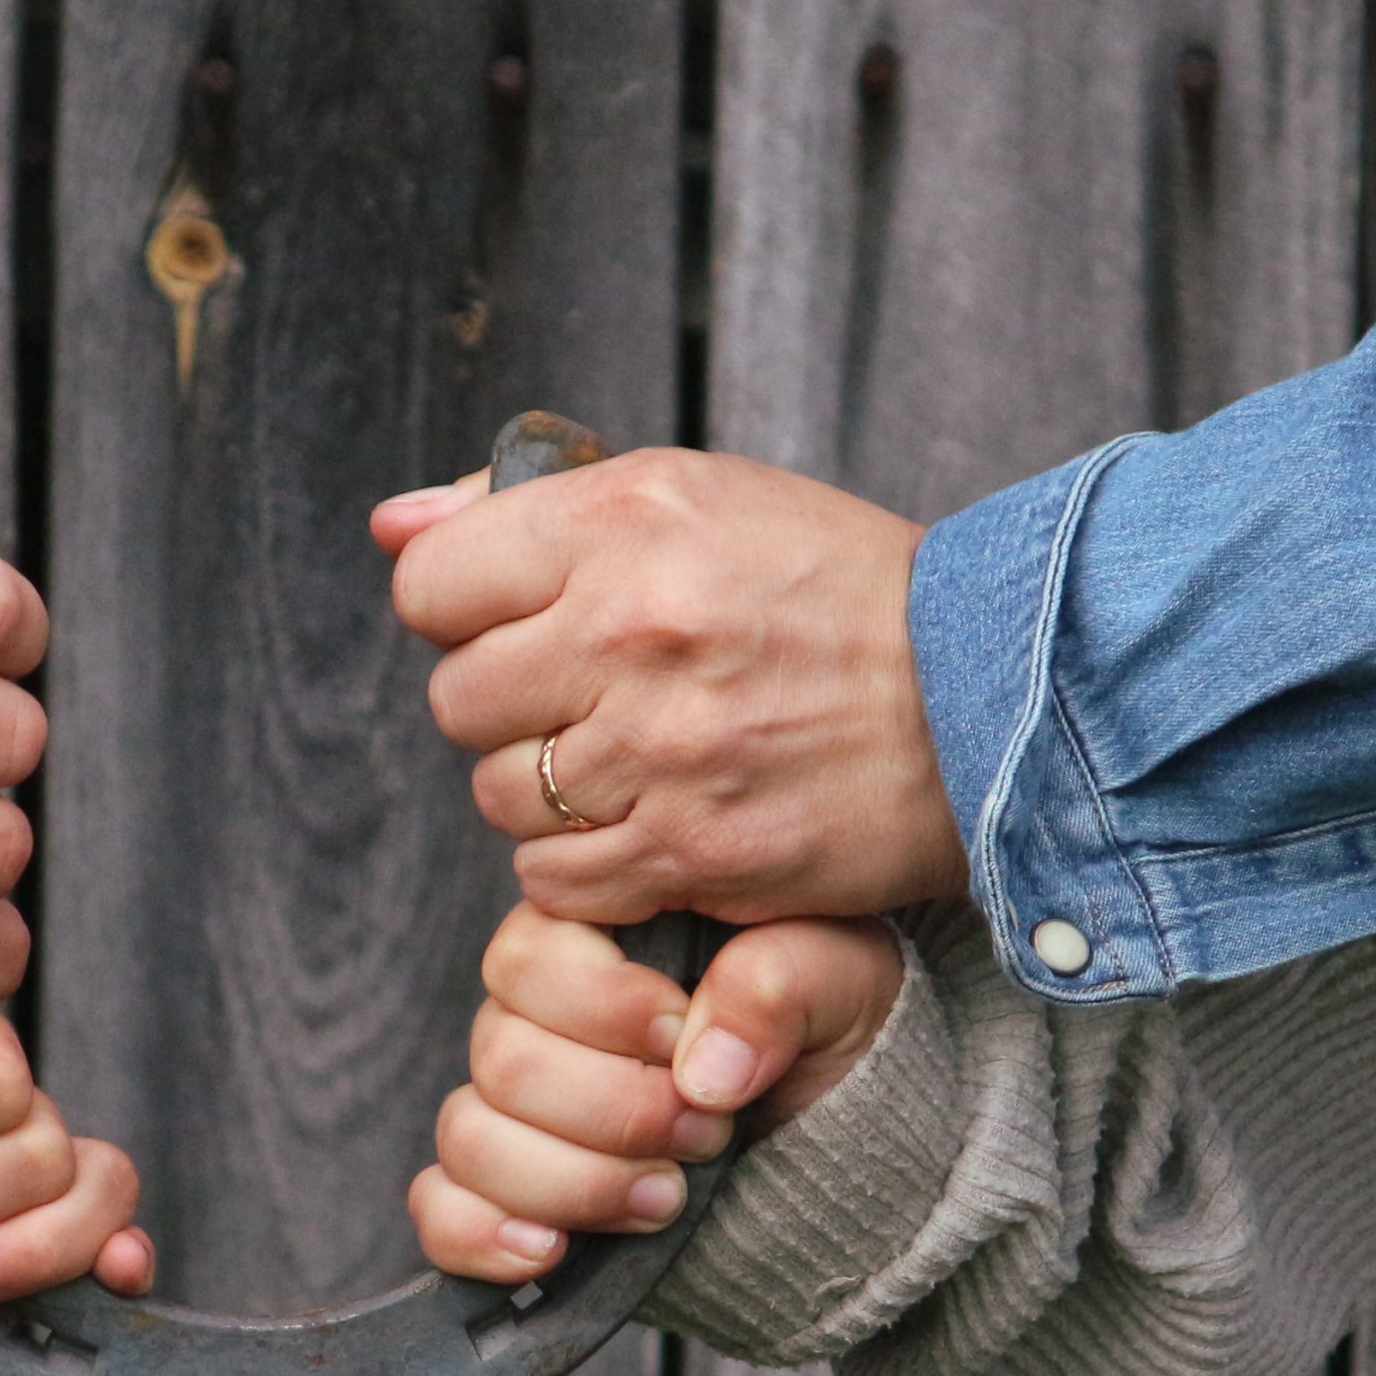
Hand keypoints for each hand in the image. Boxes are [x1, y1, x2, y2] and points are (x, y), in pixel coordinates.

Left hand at [373, 449, 968, 926]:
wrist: (985, 695)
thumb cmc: (828, 588)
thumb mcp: (693, 496)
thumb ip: (526, 508)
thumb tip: (391, 526)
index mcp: (624, 524)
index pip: (430, 586)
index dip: (460, 611)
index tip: (515, 623)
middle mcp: (631, 630)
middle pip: (457, 702)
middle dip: (508, 707)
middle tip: (587, 697)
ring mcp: (658, 749)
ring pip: (501, 797)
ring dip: (546, 792)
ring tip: (634, 758)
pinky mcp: (691, 849)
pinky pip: (553, 879)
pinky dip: (585, 865)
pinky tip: (651, 822)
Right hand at [409, 902, 903, 1283]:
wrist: (851, 1151)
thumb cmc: (837, 1035)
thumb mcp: (842, 980)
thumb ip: (781, 982)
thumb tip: (701, 1067)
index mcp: (595, 944)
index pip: (528, 958)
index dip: (601, 1007)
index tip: (684, 1036)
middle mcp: (538, 1024)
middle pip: (503, 1060)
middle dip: (616, 1110)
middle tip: (709, 1131)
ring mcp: (522, 1117)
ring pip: (471, 1139)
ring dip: (575, 1180)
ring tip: (668, 1199)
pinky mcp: (516, 1199)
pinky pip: (440, 1211)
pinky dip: (480, 1234)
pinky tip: (548, 1251)